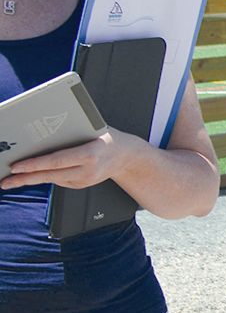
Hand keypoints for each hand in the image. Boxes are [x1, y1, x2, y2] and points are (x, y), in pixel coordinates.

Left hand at [0, 129, 135, 190]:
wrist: (127, 157)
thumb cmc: (108, 137)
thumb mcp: (93, 128)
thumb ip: (71, 130)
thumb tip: (44, 128)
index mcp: (90, 155)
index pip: (56, 161)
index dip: (34, 165)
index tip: (15, 166)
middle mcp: (87, 171)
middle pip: (50, 175)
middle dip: (25, 178)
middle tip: (5, 181)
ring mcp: (84, 180)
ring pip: (51, 179)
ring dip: (30, 178)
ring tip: (11, 180)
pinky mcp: (81, 185)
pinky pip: (58, 179)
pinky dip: (45, 175)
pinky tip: (34, 174)